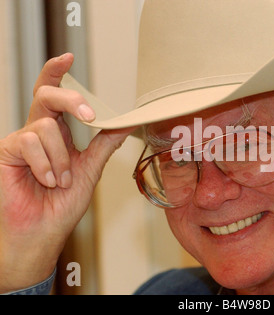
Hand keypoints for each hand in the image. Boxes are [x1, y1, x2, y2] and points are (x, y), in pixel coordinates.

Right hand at [0, 53, 134, 292]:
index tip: (69, 57)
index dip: (57, 74)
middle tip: (90, 115)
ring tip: (60, 180)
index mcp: (57, 134)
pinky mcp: (8, 152)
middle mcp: (37, 133)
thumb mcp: (90, 170)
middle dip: (71, 100)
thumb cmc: (62, 205)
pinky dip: (46, 164)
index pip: (53, 96)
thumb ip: (104, 145)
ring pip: (45, 126)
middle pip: (47, 96)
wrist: (42, 232)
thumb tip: (126, 124)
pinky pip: (30, 142)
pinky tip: (47, 181)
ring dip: (61, 157)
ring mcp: (21, 142)